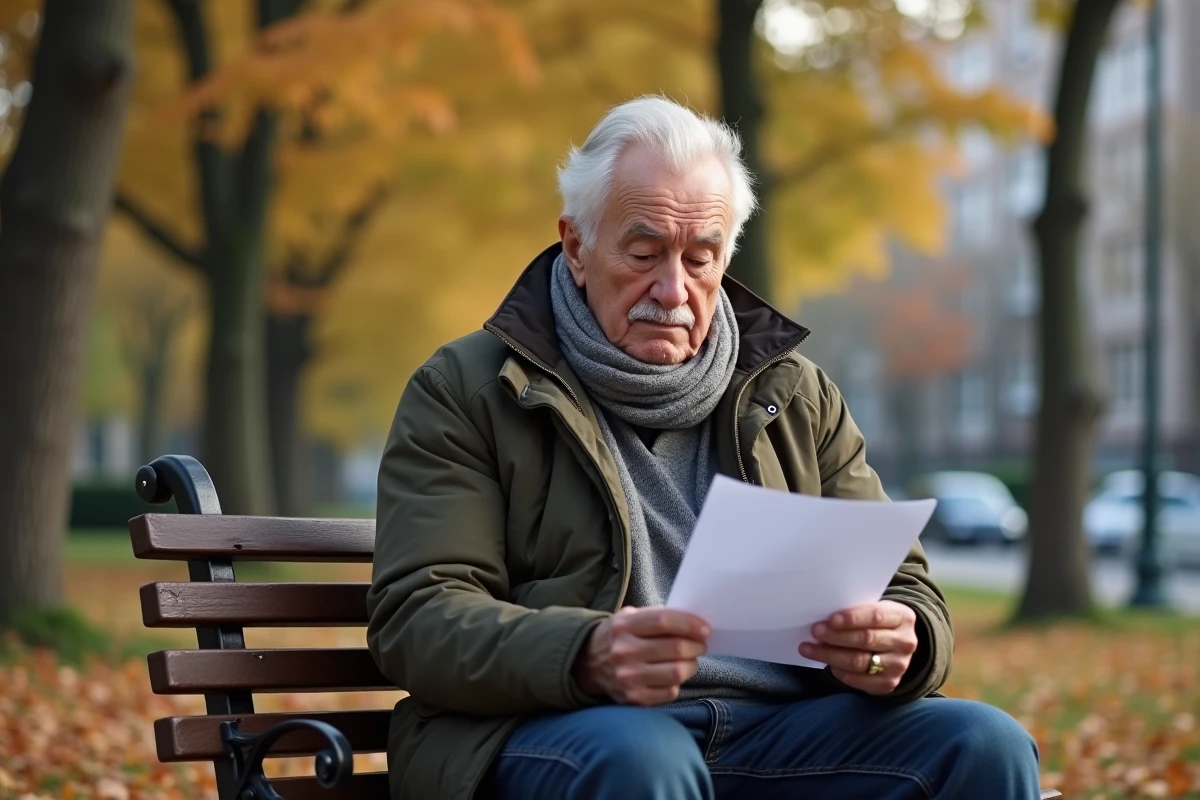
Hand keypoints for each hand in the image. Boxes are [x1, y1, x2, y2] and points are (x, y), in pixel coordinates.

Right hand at [573, 606, 709, 705]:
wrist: (587, 664)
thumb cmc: (619, 636)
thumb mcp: (629, 617)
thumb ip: (657, 616)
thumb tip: (693, 623)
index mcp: (624, 626)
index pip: (664, 621)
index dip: (690, 624)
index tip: (704, 629)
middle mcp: (623, 652)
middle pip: (675, 648)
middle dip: (696, 646)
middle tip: (700, 644)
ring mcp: (627, 677)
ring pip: (676, 672)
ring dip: (691, 665)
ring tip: (689, 660)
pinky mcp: (633, 698)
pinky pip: (670, 692)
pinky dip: (677, 683)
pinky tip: (671, 675)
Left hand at [799, 600, 917, 695]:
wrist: (897, 644)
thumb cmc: (878, 622)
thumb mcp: (875, 609)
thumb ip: (856, 611)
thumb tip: (823, 617)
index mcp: (903, 618)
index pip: (876, 616)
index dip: (852, 618)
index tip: (831, 619)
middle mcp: (905, 643)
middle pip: (866, 640)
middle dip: (836, 636)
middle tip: (815, 631)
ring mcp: (898, 666)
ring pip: (859, 662)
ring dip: (830, 655)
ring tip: (809, 649)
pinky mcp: (889, 684)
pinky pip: (858, 680)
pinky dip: (839, 671)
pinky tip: (826, 663)